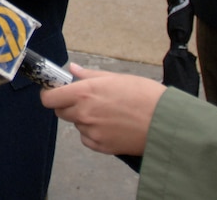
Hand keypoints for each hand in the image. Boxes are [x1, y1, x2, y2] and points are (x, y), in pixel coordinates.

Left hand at [39, 63, 164, 156]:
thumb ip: (89, 75)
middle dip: (67, 105)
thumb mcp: (116, 78)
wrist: (167, 122)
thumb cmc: (145, 95)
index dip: (49, 94)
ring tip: (107, 113)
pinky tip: (111, 126)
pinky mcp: (102, 147)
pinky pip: (87, 139)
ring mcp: (92, 132)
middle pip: (60, 112)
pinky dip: (93, 133)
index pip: (49, 98)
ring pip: (76, 124)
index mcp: (84, 93)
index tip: (55, 91)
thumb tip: (72, 70)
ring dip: (84, 119)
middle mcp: (84, 113)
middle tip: (86, 101)